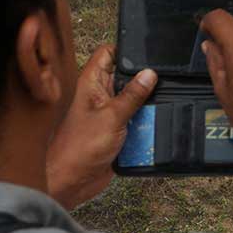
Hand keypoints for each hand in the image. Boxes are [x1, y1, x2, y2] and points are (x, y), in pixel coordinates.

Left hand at [47, 45, 156, 209]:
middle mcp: (102, 94)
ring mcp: (111, 112)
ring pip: (138, 100)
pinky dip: (148, 123)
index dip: (127, 51)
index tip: (148, 55)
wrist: (73, 181)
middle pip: (129, 77)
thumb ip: (133, 95)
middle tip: (159, 87)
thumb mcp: (112, 117)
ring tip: (156, 110)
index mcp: (92, 83)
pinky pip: (140, 120)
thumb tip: (149, 74)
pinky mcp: (120, 129)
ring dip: (149, 106)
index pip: (109, 53)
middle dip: (146, 82)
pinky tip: (156, 125)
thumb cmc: (79, 148)